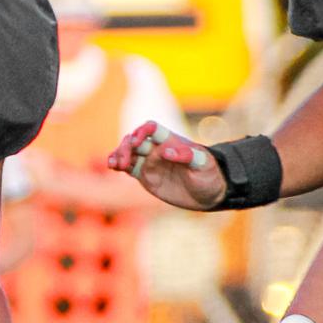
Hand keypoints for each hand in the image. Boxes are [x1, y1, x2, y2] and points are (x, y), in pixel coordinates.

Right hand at [108, 122, 226, 211]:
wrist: (209, 194)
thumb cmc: (210, 175)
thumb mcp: (204, 165)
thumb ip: (186, 155)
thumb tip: (165, 150)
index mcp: (171, 141)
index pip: (151, 129)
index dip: (142, 132)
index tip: (137, 143)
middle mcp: (157, 149)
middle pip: (135, 140)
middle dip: (126, 147)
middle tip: (124, 161)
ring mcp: (150, 162)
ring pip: (128, 153)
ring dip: (118, 154)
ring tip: (116, 165)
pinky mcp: (145, 176)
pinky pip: (128, 167)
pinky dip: (118, 164)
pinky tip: (112, 166)